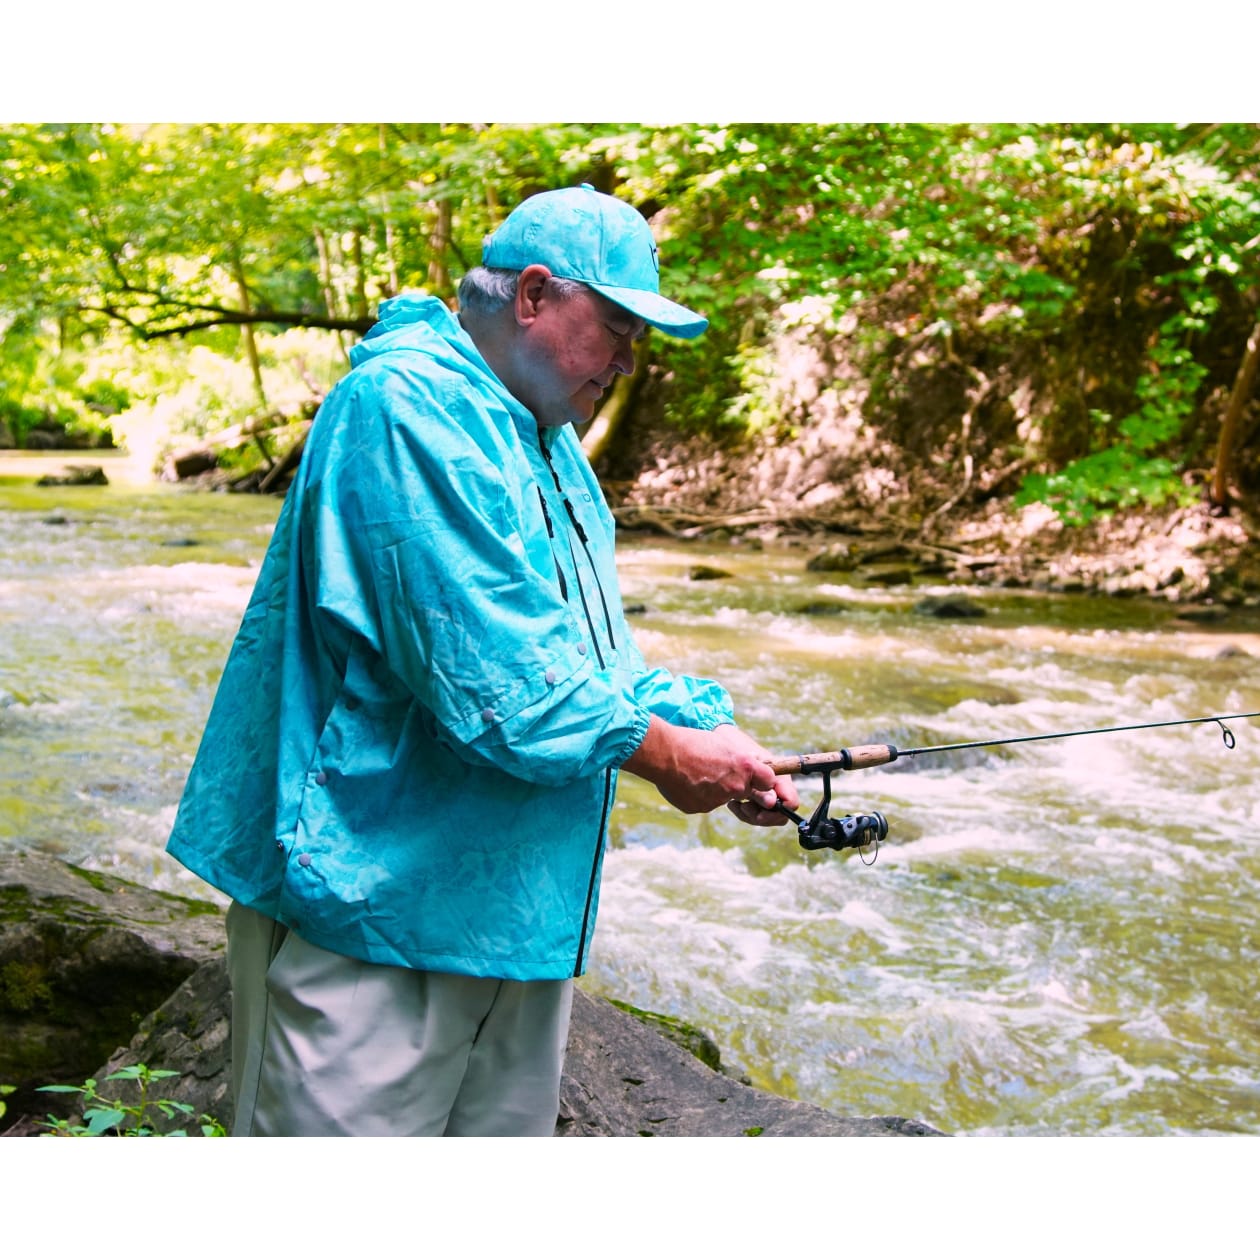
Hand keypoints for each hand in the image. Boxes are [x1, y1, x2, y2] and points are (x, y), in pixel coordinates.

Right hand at [621, 718, 799, 824]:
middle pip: (747, 793)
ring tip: (696, 773)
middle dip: (738, 787)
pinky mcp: (702, 808)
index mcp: (745, 767)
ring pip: (723, 798)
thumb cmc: (693, 742)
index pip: (769, 781)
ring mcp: (719, 800)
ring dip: (715, 790)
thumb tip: (746, 773)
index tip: (757, 778)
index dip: (762, 780)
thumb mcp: (724, 746)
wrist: (665, 753)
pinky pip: (705, 803)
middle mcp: (736, 786)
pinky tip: (685, 781)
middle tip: (721, 774)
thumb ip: (740, 763)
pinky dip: (698, 795)